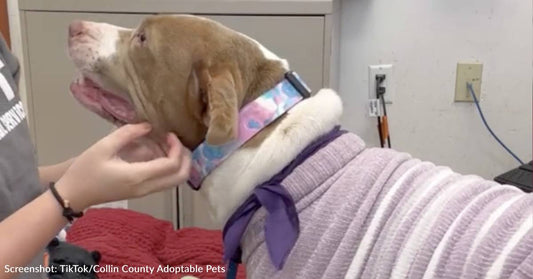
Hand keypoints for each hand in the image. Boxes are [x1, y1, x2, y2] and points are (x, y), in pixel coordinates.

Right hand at [54, 123, 190, 210]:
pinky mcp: (141, 192)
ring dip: (179, 163)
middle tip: (177, 141)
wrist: (73, 195)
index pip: (171, 165)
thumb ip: (128, 134)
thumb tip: (148, 125)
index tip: (170, 134)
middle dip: (186, 158)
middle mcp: (146, 187)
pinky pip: (165, 182)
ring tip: (169, 144)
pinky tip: (159, 153)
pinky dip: (170, 168)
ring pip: (175, 181)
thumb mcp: (104, 146)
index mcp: (138, 176)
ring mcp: (145, 192)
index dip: (177, 148)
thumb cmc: (85, 170)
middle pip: (181, 177)